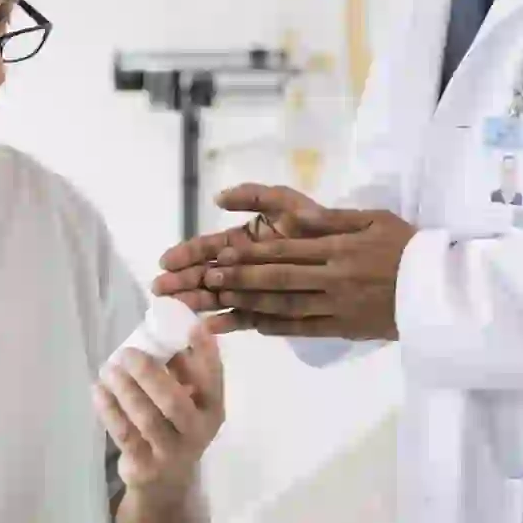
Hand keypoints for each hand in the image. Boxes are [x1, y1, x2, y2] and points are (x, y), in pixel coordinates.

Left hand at [93, 323, 224, 498]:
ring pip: (147, 419)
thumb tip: (166, 330)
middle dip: (149, 374)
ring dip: (125, 390)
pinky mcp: (145, 465)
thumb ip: (182, 370)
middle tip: (128, 353)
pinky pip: (124, 435)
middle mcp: (196, 432)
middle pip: (174, 402)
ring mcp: (171, 452)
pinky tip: (98, 390)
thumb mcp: (188, 402)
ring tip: (108, 368)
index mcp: (211, 410)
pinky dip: (109, 410)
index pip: (212, 379)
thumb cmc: (175, 428)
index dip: (205, 352)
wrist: (165, 483)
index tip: (192, 325)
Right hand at [153, 184, 343, 329]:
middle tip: (160, 289)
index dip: (188, 253)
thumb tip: (218, 198)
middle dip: (185, 280)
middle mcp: (249, 265)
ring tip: (177, 307)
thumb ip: (256, 196)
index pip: (211, 246)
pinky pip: (252, 318)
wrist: (362, 259)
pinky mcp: (277, 311)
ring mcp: (260, 289)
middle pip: (211, 273)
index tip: (166, 261)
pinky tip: (210, 327)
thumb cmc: (324, 227)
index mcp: (247, 240)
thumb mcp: (290, 204)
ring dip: (200, 301)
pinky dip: (231, 322)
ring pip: (225, 296)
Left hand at [197, 208, 416, 340]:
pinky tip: (253, 325)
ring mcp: (339, 306)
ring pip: (287, 307)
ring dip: (251, 304)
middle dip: (241, 279)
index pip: (286, 251)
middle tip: (209, 279)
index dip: (251, 254)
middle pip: (280, 279)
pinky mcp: (345, 328)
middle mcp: (335, 277)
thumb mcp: (373, 220)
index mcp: (339, 247)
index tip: (222, 254)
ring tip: (220, 302)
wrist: (441, 288)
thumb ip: (332, 219)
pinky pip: (305, 329)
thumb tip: (295, 215)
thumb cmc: (406, 246)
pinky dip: (278, 327)